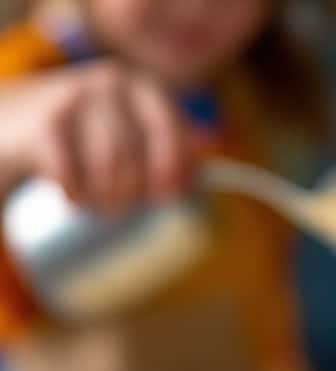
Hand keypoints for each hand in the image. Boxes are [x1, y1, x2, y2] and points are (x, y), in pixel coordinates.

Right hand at [0, 60, 213, 210]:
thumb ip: (169, 151)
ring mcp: (77, 96)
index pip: (170, 128)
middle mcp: (113, 83)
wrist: (19, 122)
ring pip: (107, 169)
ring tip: (97, 203)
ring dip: (104, 200)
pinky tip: (71, 194)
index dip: (172, 166)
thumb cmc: (88, 139)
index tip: (166, 196)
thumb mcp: (131, 137)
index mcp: (143, 88)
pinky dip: (75, 196)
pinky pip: (73, 177)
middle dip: (131, 194)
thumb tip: (201, 171)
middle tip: (120, 207)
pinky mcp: (47, 121)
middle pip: (137, 156)